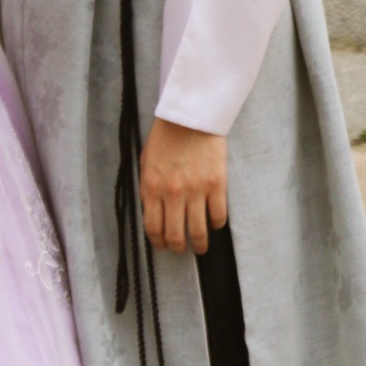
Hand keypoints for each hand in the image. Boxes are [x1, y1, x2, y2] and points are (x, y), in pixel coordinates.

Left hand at [140, 118, 227, 253]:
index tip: (163, 246)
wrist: (190, 116)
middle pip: (175, 236)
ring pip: (198, 232)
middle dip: (178, 248)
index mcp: (151, 188)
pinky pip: (218, 216)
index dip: (158, 242)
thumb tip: (153, 213)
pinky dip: (216, 224)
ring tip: (200, 246)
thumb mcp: (147, 162)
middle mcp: (172, 194)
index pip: (153, 228)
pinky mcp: (216, 185)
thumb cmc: (166, 137)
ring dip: (200, 244)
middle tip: (182, 248)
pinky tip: (214, 222)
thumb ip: (149, 188)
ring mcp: (196, 190)